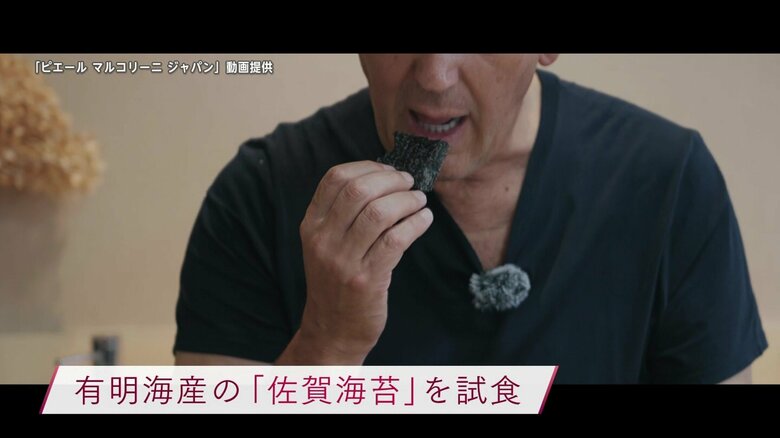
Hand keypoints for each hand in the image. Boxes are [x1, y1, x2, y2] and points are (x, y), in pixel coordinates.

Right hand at [293, 160, 432, 362]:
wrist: (333, 329)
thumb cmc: (336, 281)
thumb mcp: (325, 245)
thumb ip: (342, 214)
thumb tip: (384, 177)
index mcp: (311, 225)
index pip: (335, 178)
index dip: (367, 167)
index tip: (388, 169)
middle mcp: (323, 240)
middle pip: (359, 190)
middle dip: (391, 180)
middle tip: (409, 182)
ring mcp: (343, 261)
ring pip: (379, 212)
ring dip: (407, 200)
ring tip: (419, 200)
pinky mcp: (367, 279)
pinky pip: (396, 239)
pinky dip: (416, 223)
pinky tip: (424, 219)